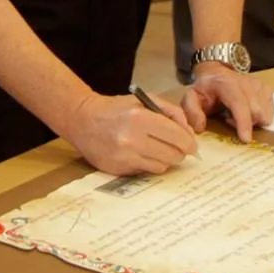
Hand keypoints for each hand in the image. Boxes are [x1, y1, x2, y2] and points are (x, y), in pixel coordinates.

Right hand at [62, 92, 196, 175]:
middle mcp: (133, 139)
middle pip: (174, 155)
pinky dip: (149, 164)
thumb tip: (190, 133)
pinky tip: (141, 154)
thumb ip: (171, 112)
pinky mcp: (118, 169)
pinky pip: (146, 172)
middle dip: (179, 152)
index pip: (178, 137)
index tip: (191, 144)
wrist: (82, 120)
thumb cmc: (116, 109)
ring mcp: (125, 157)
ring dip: (165, 159)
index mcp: (141, 118)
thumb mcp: (144, 100)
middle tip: (176, 147)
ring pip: (162, 166)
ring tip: (157, 149)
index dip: (189, 142)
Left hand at [181, 63, 273, 141]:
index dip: (243, 121)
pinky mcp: (267, 90)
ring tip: (237, 116)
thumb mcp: (191, 98)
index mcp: (226, 83)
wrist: (217, 74)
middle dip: (246, 124)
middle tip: (228, 121)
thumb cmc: (205, 90)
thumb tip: (200, 127)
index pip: (239, 103)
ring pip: (265, 113)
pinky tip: (247, 112)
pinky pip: (270, 112)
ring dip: (253, 121)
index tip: (245, 139)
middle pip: (256, 111)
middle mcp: (246, 82)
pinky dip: (260, 117)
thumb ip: (191, 112)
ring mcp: (259, 85)